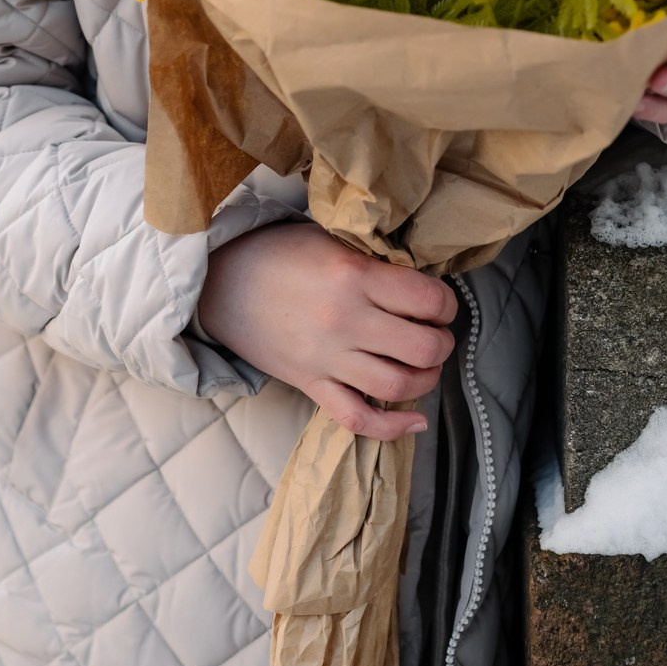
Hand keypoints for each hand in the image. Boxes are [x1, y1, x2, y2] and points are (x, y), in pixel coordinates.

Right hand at [197, 222, 456, 441]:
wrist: (220, 283)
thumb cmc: (278, 252)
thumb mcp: (330, 238)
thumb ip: (374, 259)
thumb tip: (420, 279)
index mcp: (354, 276)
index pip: (428, 300)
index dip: (446, 303)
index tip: (441, 303)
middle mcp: (345, 321)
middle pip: (422, 347)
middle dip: (442, 343)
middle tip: (437, 333)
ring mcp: (327, 359)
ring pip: (398, 386)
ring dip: (426, 379)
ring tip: (426, 365)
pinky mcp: (311, 385)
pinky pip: (358, 419)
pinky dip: (393, 428)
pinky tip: (416, 421)